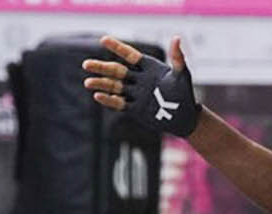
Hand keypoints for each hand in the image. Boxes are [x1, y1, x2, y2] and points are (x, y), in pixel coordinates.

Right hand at [81, 36, 200, 135]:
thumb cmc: (185, 94)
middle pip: (116, 71)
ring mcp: (135, 94)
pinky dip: (108, 100)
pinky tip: (97, 96)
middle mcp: (138, 79)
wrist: (185, 118)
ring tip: (87, 82)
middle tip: (86, 64)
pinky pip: (118, 103)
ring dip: (101, 84)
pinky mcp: (134, 109)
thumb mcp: (182, 74)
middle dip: (101, 68)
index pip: (129, 55)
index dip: (117, 48)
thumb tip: (177, 38)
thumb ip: (177, 58)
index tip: (103, 40)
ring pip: (114, 87)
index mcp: (148, 68)